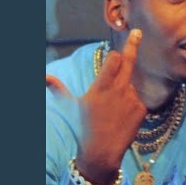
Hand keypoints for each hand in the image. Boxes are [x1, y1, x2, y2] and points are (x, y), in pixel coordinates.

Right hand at [47, 29, 146, 181]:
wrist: (102, 152)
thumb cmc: (83, 127)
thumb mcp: (70, 106)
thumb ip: (58, 89)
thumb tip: (43, 77)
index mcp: (101, 86)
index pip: (114, 59)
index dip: (114, 56)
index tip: (116, 52)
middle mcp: (118, 90)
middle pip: (128, 61)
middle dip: (133, 44)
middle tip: (137, 32)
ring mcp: (132, 99)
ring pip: (130, 86)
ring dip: (124, 92)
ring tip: (113, 112)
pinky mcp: (142, 109)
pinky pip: (137, 101)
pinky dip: (131, 105)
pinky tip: (122, 118)